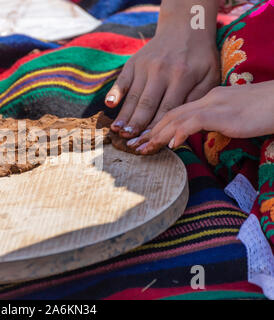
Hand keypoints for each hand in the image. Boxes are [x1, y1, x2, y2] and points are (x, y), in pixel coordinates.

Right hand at [105, 2, 219, 138]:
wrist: (185, 28)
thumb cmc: (200, 58)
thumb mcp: (209, 76)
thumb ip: (197, 98)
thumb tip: (183, 122)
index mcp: (182, 77)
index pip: (167, 109)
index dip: (157, 128)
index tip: (150, 143)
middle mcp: (161, 71)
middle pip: (147, 104)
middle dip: (137, 125)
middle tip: (129, 141)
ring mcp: (145, 66)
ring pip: (133, 95)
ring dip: (124, 115)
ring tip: (117, 131)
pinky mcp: (134, 62)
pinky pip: (122, 80)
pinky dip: (115, 92)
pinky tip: (109, 105)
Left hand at [131, 81, 273, 154]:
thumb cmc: (264, 110)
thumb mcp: (234, 116)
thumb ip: (215, 122)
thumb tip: (201, 132)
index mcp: (208, 98)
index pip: (176, 111)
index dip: (157, 126)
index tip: (144, 139)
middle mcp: (207, 98)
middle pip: (171, 114)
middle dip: (150, 131)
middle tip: (134, 146)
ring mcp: (215, 104)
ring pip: (177, 117)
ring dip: (158, 134)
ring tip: (144, 148)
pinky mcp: (224, 112)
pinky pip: (196, 121)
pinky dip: (180, 133)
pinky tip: (171, 145)